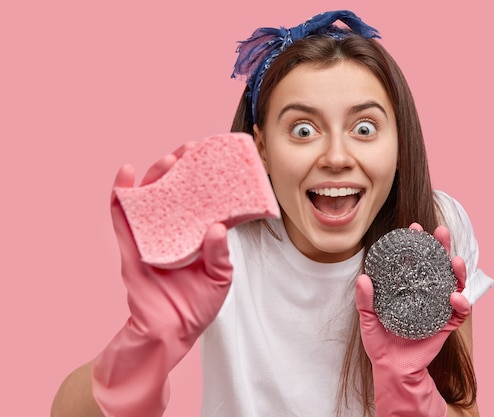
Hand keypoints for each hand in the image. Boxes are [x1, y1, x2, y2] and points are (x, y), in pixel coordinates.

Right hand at [92, 144, 232, 416]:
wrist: (170, 334)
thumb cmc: (196, 306)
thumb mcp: (220, 278)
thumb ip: (220, 254)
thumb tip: (218, 228)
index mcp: (195, 236)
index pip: (199, 200)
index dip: (204, 178)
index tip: (213, 157)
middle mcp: (173, 231)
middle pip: (173, 191)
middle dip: (181, 168)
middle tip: (192, 150)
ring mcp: (150, 236)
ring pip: (149, 198)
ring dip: (155, 176)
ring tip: (168, 160)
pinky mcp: (131, 246)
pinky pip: (122, 216)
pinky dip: (121, 193)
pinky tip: (125, 173)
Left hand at [356, 223, 469, 416]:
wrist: (392, 368)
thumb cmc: (380, 342)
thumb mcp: (368, 319)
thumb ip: (365, 300)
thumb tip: (364, 278)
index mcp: (408, 288)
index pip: (415, 260)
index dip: (416, 243)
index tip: (414, 228)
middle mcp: (425, 293)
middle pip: (438, 265)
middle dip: (442, 247)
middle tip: (441, 232)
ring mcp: (438, 307)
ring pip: (454, 283)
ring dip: (457, 270)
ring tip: (454, 261)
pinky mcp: (446, 324)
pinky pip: (459, 311)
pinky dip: (461, 303)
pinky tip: (455, 297)